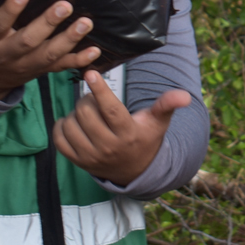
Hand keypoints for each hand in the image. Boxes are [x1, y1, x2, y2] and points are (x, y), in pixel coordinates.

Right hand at [0, 0, 98, 99]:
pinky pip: (62, 66)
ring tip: (86, 23)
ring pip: (49, 54)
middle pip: (28, 41)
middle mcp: (9, 54)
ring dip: (69, 39)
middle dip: (48, 23)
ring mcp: (28, 65)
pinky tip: (95, 50)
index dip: (10, 10)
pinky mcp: (43, 70)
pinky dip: (80, 60)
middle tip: (65, 6)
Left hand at [53, 70, 192, 186]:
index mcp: (128, 133)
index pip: (111, 110)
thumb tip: (185, 95)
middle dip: (87, 99)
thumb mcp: (158, 122)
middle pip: (86, 114)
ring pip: (71, 125)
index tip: (90, 74)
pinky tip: (72, 123)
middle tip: (93, 99)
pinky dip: (62, 127)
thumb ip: (167, 105)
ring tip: (86, 113)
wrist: (135, 170)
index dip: (99, 91)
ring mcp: (91, 156)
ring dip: (75, 113)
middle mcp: (108, 147)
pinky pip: (60, 139)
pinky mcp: (78, 162)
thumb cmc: (146, 138)